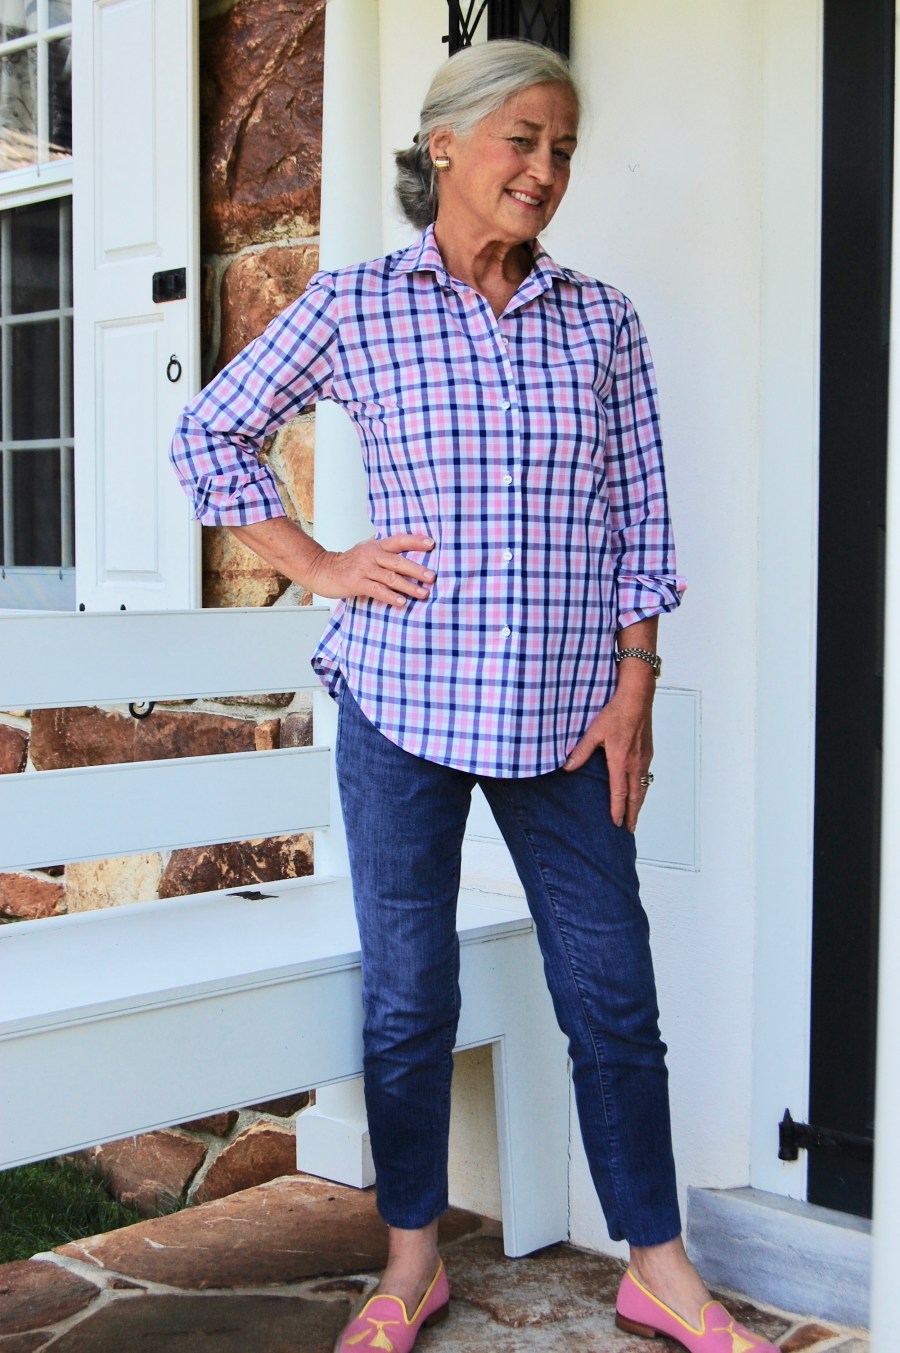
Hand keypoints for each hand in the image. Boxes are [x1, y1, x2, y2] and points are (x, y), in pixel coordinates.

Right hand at [309, 533, 435, 606]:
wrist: (320, 569)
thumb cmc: (346, 564)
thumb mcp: (365, 551)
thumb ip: (384, 551)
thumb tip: (408, 552)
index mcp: (376, 546)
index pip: (399, 540)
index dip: (416, 541)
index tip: (432, 544)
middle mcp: (371, 555)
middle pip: (398, 561)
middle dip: (417, 569)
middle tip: (432, 577)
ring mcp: (363, 569)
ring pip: (390, 577)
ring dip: (408, 586)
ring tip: (423, 593)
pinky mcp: (356, 583)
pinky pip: (377, 590)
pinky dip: (390, 596)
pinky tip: (401, 602)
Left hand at [563, 688, 653, 832]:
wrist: (637, 698)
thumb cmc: (616, 713)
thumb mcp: (593, 732)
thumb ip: (581, 752)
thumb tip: (567, 767)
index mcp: (621, 761)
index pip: (619, 794)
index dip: (617, 811)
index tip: (616, 824)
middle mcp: (636, 764)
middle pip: (636, 796)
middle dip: (632, 814)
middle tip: (630, 829)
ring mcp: (644, 758)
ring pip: (643, 787)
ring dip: (639, 803)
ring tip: (634, 814)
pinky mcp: (648, 752)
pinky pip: (646, 776)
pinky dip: (643, 788)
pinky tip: (639, 789)